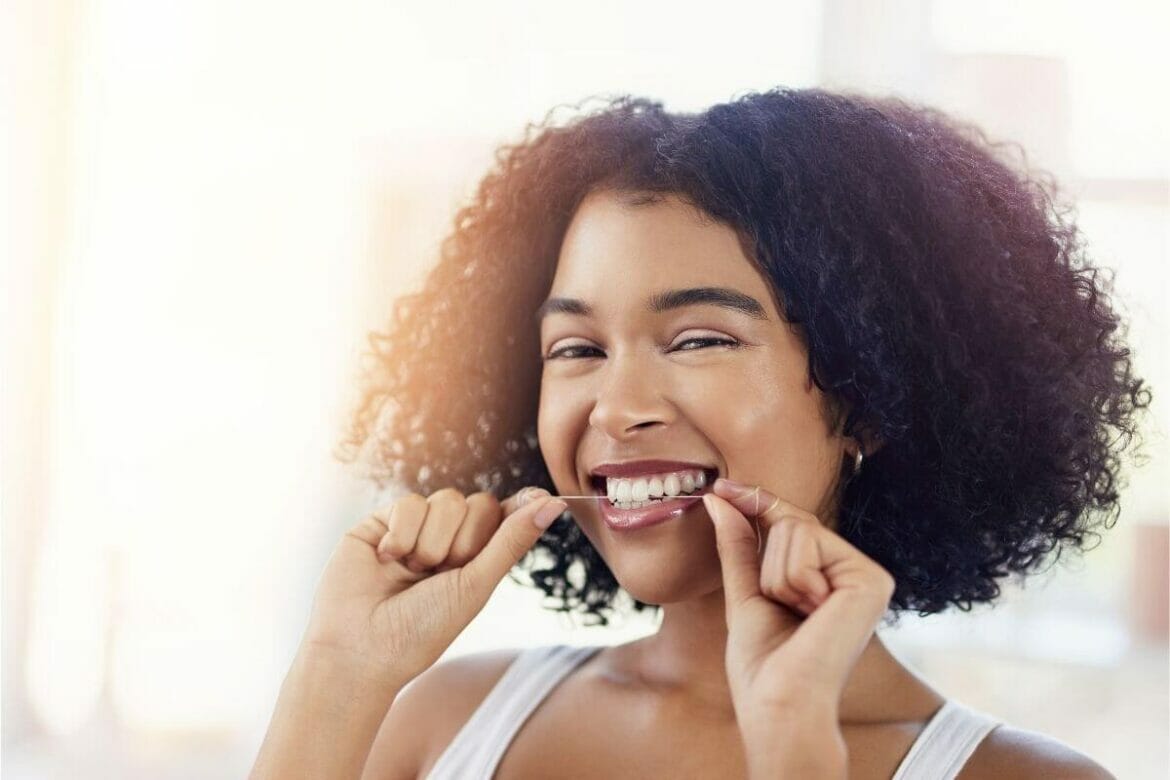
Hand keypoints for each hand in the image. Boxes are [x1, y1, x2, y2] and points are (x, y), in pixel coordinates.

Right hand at [300, 485, 565, 686]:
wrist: (361, 648)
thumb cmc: (421, 630)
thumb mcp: (476, 586)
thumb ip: (512, 540)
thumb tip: (555, 502)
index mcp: (475, 560)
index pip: (505, 517)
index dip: (521, 506)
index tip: (541, 496)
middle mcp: (447, 541)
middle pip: (480, 503)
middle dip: (466, 539)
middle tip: (444, 572)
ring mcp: (415, 530)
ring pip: (446, 500)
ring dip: (433, 541)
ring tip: (412, 573)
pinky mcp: (382, 522)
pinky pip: (410, 502)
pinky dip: (403, 534)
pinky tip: (387, 559)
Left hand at [703, 478, 895, 721]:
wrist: (779, 705)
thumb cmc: (762, 665)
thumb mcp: (745, 593)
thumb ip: (739, 545)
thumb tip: (720, 497)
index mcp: (830, 579)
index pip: (791, 525)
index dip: (755, 502)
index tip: (719, 486)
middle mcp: (855, 574)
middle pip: (791, 521)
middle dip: (766, 564)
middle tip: (781, 610)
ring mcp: (867, 576)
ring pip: (794, 528)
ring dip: (776, 577)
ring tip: (796, 617)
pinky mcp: (871, 580)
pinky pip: (806, 542)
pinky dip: (791, 579)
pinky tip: (811, 614)